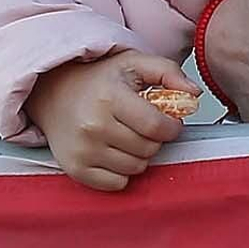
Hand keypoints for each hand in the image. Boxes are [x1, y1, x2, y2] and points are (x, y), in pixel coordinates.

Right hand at [27, 53, 192, 190]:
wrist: (54, 92)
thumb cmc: (99, 80)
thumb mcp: (135, 63)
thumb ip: (169, 72)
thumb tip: (194, 95)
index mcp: (110, 98)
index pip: (157, 127)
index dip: (172, 127)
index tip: (169, 122)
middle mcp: (93, 126)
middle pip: (148, 149)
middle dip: (154, 139)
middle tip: (142, 126)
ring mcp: (82, 150)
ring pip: (135, 168)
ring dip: (139, 156)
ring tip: (127, 137)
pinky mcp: (75, 169)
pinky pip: (116, 184)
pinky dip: (122, 172)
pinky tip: (114, 152)